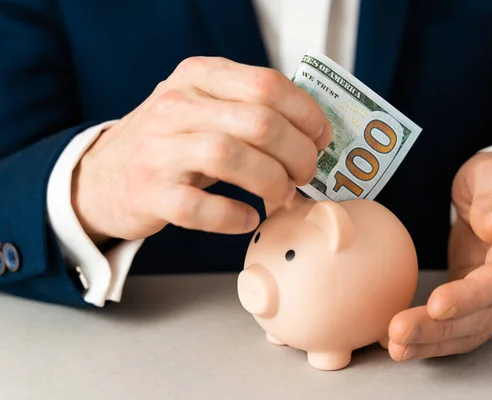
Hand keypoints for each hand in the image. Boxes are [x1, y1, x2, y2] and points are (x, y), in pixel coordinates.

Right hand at [72, 57, 330, 243]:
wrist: (104, 175)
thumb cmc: (171, 141)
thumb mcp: (203, 107)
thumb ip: (249, 108)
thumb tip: (315, 132)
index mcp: (198, 76)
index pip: (267, 84)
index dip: (306, 114)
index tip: (321, 138)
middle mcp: (175, 106)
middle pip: (259, 123)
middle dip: (298, 153)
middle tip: (306, 173)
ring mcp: (159, 150)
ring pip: (230, 157)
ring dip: (272, 181)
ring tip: (282, 195)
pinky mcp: (149, 193)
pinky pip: (200, 208)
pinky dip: (234, 216)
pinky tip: (248, 217)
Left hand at [388, 151, 491, 360]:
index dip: (471, 296)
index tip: (436, 305)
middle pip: (483, 315)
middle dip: (439, 330)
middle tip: (398, 334)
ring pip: (470, 330)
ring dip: (432, 343)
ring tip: (395, 348)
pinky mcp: (483, 303)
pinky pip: (461, 329)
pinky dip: (434, 341)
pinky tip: (404, 345)